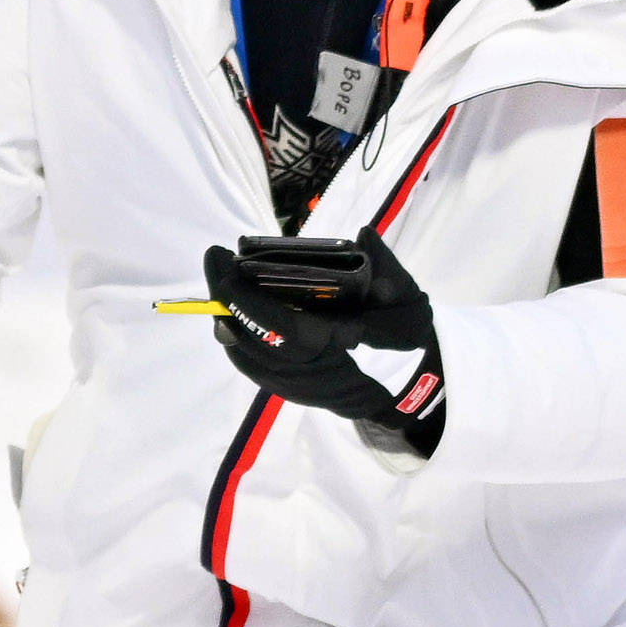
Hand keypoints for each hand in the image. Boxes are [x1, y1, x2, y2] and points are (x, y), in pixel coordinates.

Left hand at [202, 234, 444, 456]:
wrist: (409, 389)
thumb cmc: (408, 342)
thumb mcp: (408, 300)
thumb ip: (387, 268)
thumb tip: (362, 236)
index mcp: (339, 348)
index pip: (282, 328)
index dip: (249, 301)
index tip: (228, 268)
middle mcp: (310, 373)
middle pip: (251, 339)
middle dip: (227, 298)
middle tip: (216, 259)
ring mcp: (296, 386)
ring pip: (246, 354)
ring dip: (227, 315)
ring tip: (221, 277)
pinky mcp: (289, 390)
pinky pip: (252, 365)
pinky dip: (236, 336)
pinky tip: (230, 309)